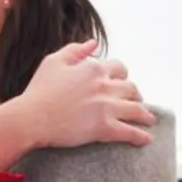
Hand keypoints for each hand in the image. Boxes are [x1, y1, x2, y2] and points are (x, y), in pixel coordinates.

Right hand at [10, 40, 156, 148]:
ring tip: (149, 120)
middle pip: (131, 88)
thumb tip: (93, 43)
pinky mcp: (104, 128)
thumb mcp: (53, 62)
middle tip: (137, 101)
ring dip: (145, 115)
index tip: (121, 81)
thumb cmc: (38, 90)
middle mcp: (104, 85)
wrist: (31, 118)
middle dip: (136, 95)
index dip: (122, 75)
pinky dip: (140, 136)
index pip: (118, 68)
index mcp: (93, 68)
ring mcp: (106, 107)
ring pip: (135, 109)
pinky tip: (146, 139)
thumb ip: (75, 50)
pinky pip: (129, 132)